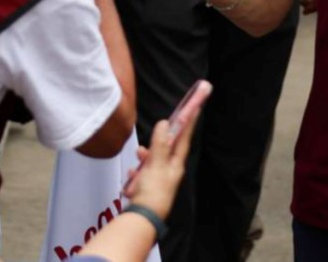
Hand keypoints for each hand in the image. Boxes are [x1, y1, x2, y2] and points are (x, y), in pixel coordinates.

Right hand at [123, 82, 209, 215]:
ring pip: (153, 162)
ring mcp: (160, 181)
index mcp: (176, 165)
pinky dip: (138, 172)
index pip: (184, 139)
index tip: (195, 108)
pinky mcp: (149, 189)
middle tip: (158, 131)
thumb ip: (159, 144)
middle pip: (167, 150)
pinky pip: (143, 175)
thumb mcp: (156, 164)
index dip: (189, 123)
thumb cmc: (152, 191)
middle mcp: (170, 172)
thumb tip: (165, 123)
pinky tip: (131, 173)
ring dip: (146, 156)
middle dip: (160, 140)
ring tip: (139, 154)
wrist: (142, 219)